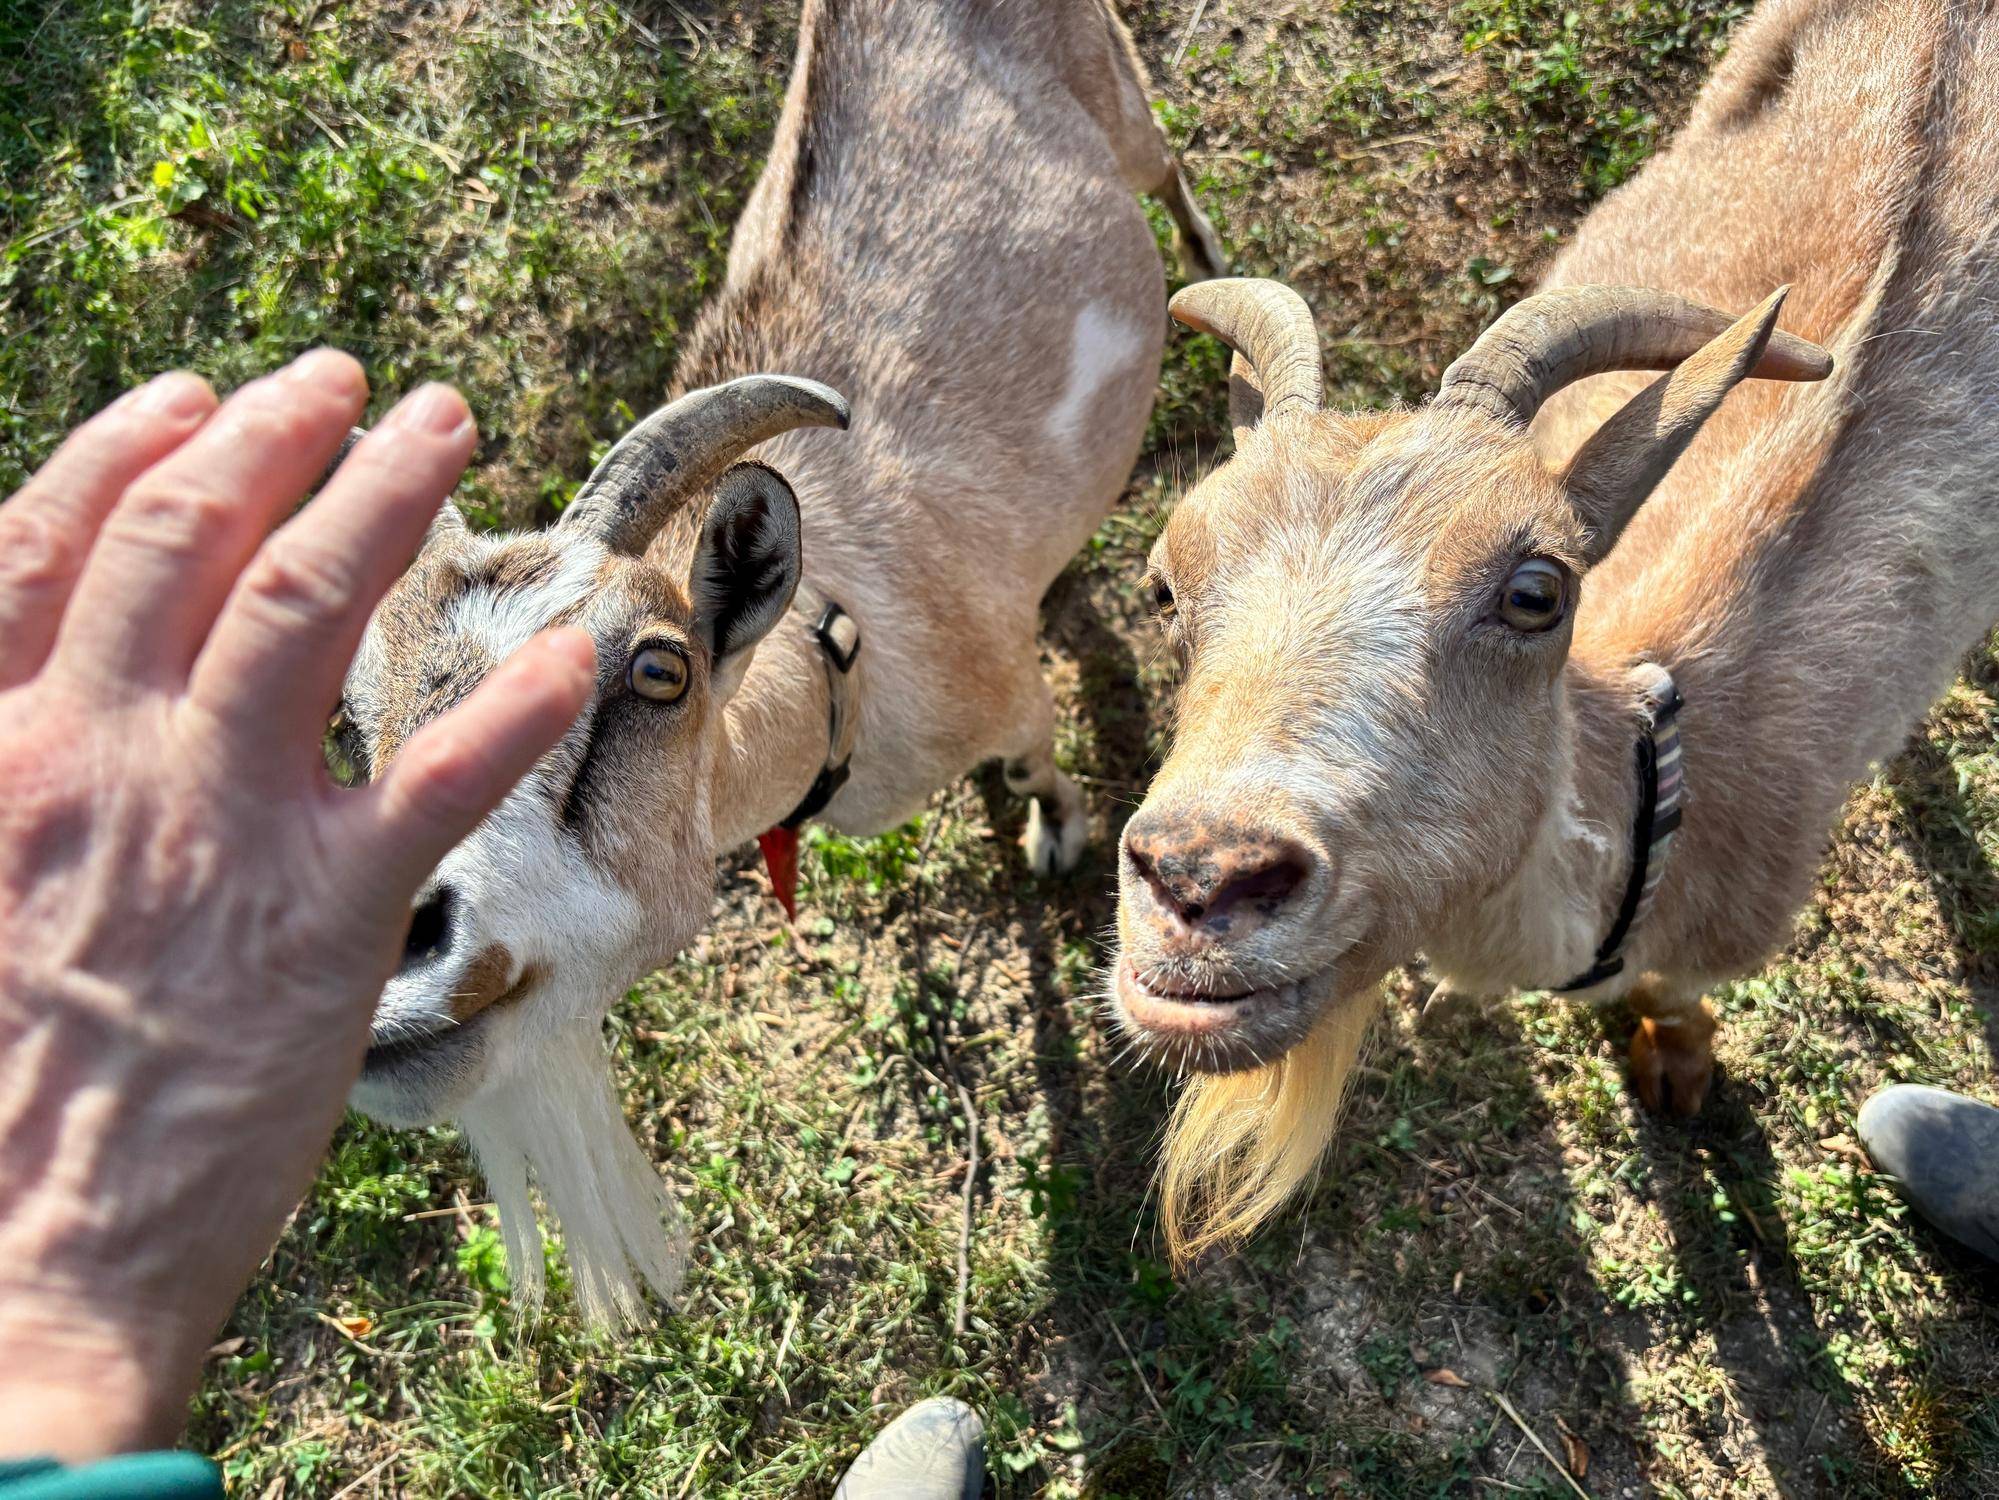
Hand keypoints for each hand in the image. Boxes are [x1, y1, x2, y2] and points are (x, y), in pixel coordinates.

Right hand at [0, 353, 595, 1458]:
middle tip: (344, 380)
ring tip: (445, 428)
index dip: (131, 449)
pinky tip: (572, 653)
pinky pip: (440, 778)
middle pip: (192, 539)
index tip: (194, 398)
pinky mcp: (330, 916)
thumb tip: (40, 691)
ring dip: (386, 498)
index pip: (53, 543)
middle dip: (275, 437)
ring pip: (307, 609)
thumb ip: (3, 764)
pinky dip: (513, 706)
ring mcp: (221, 827)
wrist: (14, 1262)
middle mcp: (100, 755)